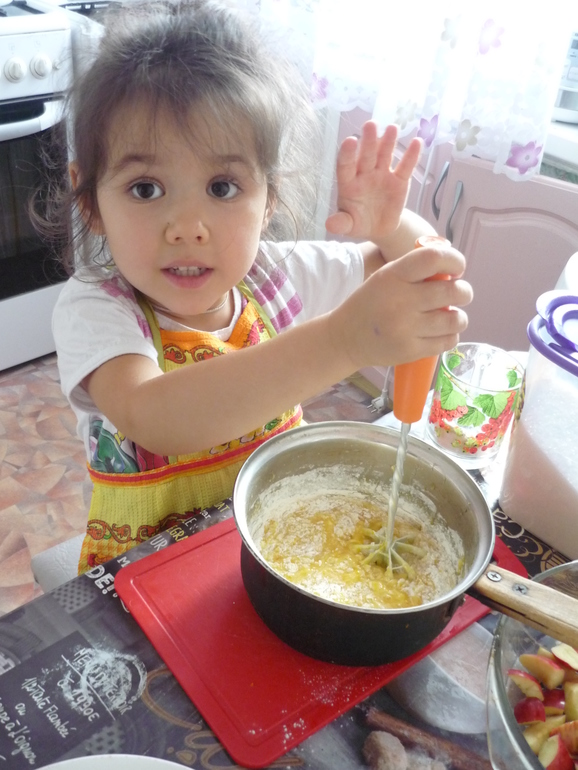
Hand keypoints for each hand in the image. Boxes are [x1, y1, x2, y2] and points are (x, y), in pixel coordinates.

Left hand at [325, 122, 421, 240]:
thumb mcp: (349, 226)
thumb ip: (341, 223)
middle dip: (368, 141)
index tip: (350, 141)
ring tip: (392, 128)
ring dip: (388, 142)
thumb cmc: (359, 222)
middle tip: (370, 124)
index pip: (345, 166)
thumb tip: (329, 225)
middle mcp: (365, 174)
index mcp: (349, 183)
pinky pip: (405, 167)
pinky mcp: (399, 181)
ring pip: (384, 155)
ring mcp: (382, 175)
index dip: (347, 154)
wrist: (379, 228)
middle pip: (366, 156)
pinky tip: (417, 142)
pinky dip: (411, 155)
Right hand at [328, 244, 472, 370]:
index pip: (434, 259)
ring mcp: (405, 328)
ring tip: (451, 316)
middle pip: (452, 292)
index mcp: (393, 276)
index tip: (458, 269)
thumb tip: (453, 269)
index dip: (455, 260)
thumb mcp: (385, 277)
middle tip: (460, 294)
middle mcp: (400, 301)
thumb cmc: (371, 303)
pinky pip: (447, 341)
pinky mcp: (410, 350)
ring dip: (459, 317)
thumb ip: (415, 271)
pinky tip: (442, 332)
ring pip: (455, 320)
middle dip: (464, 292)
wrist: (345, 338)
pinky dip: (451, 336)